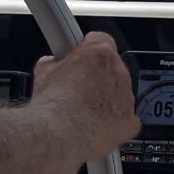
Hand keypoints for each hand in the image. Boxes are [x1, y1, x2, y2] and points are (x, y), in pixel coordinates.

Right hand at [32, 32, 139, 157]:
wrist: (61, 133)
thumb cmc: (54, 104)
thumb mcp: (44, 74)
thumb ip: (52, 64)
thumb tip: (49, 64)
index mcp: (100, 54)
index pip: (100, 40)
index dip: (88, 49)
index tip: (80, 57)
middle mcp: (118, 72)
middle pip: (111, 68)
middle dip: (96, 77)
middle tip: (77, 88)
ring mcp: (126, 97)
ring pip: (119, 93)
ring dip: (105, 99)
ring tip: (83, 111)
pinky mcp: (129, 121)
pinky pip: (126, 119)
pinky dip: (114, 122)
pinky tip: (97, 127)